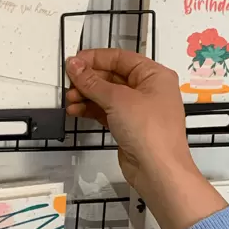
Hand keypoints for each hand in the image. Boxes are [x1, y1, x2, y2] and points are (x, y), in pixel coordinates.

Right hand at [66, 49, 226, 228]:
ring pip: (106, 95)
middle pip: (111, 76)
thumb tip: (74, 65)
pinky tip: (76, 110)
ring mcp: (138, 109)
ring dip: (86, 96)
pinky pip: (105, 111)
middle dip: (88, 80)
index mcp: (154, 75)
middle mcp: (148, 89)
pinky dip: (90, 109)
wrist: (158, 171)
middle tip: (69, 83)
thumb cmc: (150, 132)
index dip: (95, 59)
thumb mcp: (117, 99)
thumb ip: (92, 81)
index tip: (74, 62)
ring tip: (70, 100)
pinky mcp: (128, 125)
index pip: (119, 58)